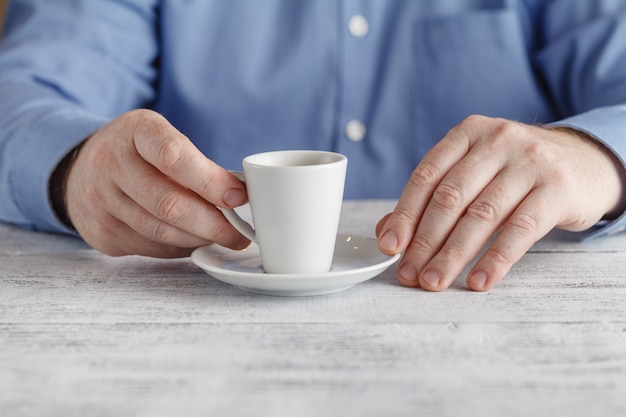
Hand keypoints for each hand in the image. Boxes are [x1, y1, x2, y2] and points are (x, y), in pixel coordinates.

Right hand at [63, 109, 249, 256]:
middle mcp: (110, 163)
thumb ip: (196, 162)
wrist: (80, 170)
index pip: (173, 156)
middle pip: (169, 203)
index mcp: (135, 131)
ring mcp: (100, 200)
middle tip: (240, 233)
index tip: (238, 197)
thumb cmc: (136, 152)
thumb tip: (238, 194)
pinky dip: (179, 247)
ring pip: (161, 231)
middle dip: (214, 223)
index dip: (210, 181)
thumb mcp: (161, 137)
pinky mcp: (101, 232)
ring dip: (200, 239)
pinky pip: (150, 247)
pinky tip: (194, 241)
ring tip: (224, 238)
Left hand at [376, 115, 624, 290]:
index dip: (404, 215)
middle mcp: (497, 141)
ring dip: (453, 255)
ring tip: (435, 281)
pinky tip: (480, 280)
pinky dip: (497, 258)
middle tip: (409, 273)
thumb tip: (389, 232)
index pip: (426, 177)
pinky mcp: (557, 188)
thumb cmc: (517, 171)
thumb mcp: (476, 172)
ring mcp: (530, 161)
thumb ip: (433, 197)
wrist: (585, 160)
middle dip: (424, 241)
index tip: (390, 247)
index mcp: (468, 133)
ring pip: (481, 215)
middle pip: (450, 198)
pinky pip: (521, 229)